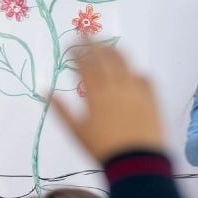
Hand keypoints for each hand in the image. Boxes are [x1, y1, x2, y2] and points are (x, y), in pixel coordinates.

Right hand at [52, 46, 164, 160]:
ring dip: (114, 51)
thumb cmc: (102, 149)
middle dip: (94, 43)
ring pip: (125, 62)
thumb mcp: (76, 132)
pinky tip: (131, 73)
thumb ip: (61, 110)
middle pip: (104, 56)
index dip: (76, 51)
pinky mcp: (152, 97)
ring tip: (108, 46)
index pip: (84, 63)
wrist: (137, 162)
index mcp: (96, 93)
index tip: (70, 42)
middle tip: (87, 34)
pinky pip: (144, 78)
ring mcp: (136, 90)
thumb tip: (45, 93)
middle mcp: (116, 86)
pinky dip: (135, 72)